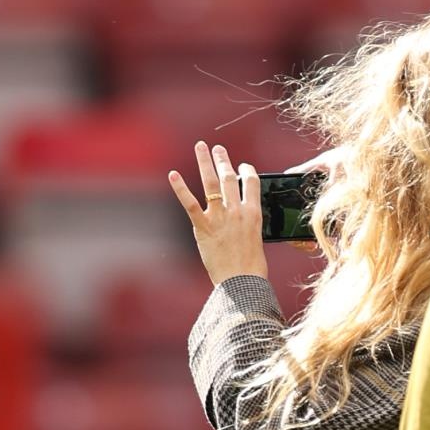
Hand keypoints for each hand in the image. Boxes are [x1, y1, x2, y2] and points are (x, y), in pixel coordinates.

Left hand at [169, 142, 270, 288]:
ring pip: (211, 183)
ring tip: (201, 147)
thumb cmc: (251, 267)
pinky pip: (190, 204)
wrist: (242, 282)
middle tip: (217, 148)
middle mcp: (237, 211)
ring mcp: (220, 217)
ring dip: (205, 162)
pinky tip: (173, 175)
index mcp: (254, 213)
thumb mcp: (256, 240)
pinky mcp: (203, 228)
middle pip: (230, 178)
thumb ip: (248, 225)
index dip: (246, 171)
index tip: (242, 165)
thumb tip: (242, 219)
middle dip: (223, 160)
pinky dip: (180, 188)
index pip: (252, 183)